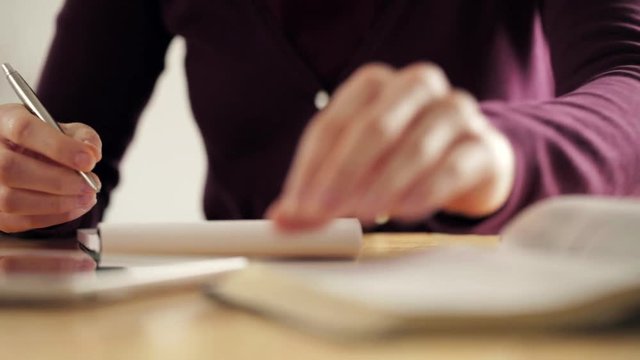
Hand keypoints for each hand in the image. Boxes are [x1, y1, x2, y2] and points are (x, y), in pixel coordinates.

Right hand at [0, 104, 100, 232]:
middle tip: (90, 185)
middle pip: (11, 168)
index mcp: (2, 120)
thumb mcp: (65, 129)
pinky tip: (76, 207)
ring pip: (10, 200)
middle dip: (59, 181)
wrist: (27, 157)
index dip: (59, 147)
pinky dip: (52, 217)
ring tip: (87, 197)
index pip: (23, 130)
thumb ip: (83, 137)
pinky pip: (17, 221)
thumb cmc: (46, 142)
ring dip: (57, 203)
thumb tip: (92, 153)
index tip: (90, 161)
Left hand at [267, 63, 514, 229]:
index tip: (297, 208)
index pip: (332, 124)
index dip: (311, 169)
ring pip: (415, 146)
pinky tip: (402, 213)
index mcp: (374, 83)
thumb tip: (281, 220)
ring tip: (363, 215)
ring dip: (383, 186)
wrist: (469, 156)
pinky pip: (452, 168)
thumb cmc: (401, 155)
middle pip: (373, 127)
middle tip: (324, 213)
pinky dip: (422, 193)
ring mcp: (454, 111)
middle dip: (343, 175)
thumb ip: (321, 186)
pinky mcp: (482, 144)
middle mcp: (415, 86)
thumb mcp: (359, 162)